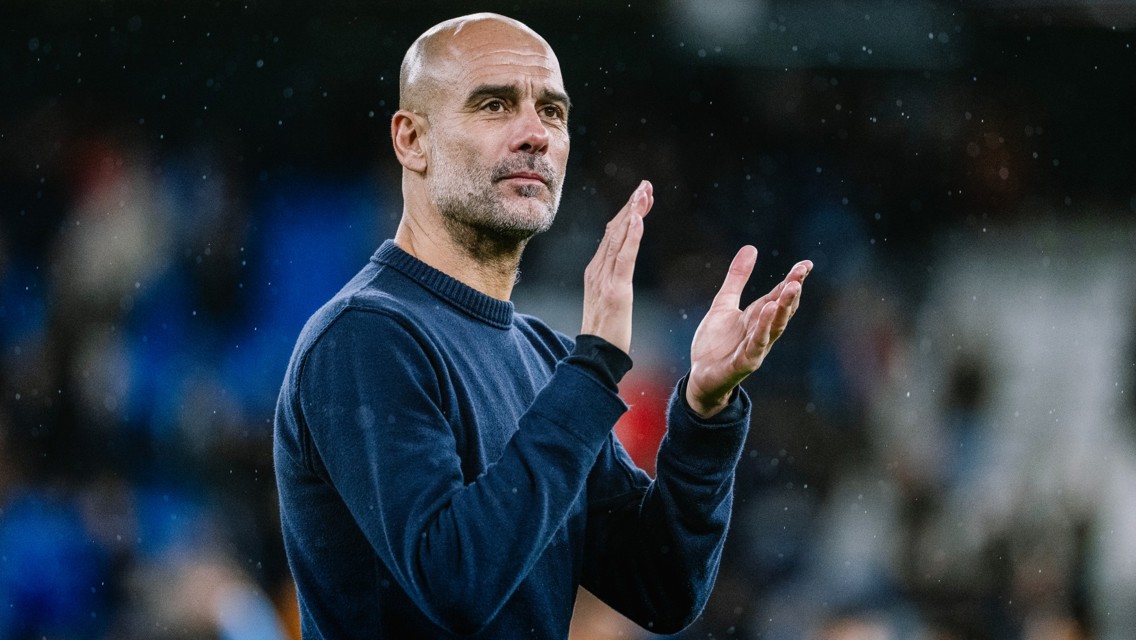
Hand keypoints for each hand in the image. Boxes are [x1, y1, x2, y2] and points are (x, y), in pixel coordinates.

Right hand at [580, 180, 653, 353]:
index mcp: (596, 271)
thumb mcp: (607, 300)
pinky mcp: (616, 289)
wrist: (596, 355)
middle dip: (631, 206)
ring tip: (643, 192)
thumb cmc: (605, 332)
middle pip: (615, 230)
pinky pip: (624, 258)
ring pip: (619, 238)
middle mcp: (597, 269)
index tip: (641, 196)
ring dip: (632, 213)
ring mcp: (604, 278)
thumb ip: (611, 280)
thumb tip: (618, 267)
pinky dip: (631, 236)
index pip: (612, 235)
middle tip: (645, 185)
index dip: (627, 213)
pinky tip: (638, 218)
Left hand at [686, 246, 810, 417]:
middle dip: (791, 293)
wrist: (701, 376)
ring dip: (783, 308)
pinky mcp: (743, 363)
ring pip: (773, 327)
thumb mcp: (723, 303)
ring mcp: (754, 348)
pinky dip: (763, 329)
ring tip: (791, 288)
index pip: (779, 296)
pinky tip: (768, 311)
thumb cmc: (715, 343)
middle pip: (781, 310)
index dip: (792, 280)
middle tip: (800, 273)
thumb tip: (751, 247)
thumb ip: (737, 278)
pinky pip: (755, 345)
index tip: (806, 264)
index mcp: (758, 317)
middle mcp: (761, 332)